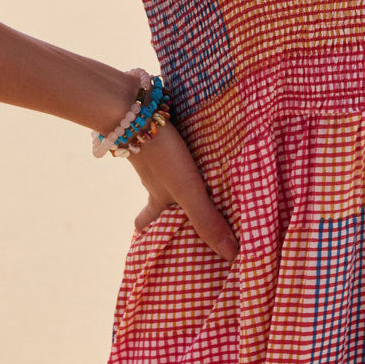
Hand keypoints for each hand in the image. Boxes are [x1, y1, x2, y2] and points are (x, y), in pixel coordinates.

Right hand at [127, 117, 238, 264]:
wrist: (134, 107)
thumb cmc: (160, 154)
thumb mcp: (186, 190)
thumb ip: (207, 219)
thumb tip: (231, 256)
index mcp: (157, 195)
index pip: (147, 220)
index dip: (146, 229)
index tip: (147, 237)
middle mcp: (154, 176)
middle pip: (157, 192)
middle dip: (166, 200)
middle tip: (179, 206)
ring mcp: (155, 151)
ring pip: (167, 167)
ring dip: (180, 171)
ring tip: (203, 170)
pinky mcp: (161, 129)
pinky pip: (174, 142)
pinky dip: (185, 144)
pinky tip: (203, 134)